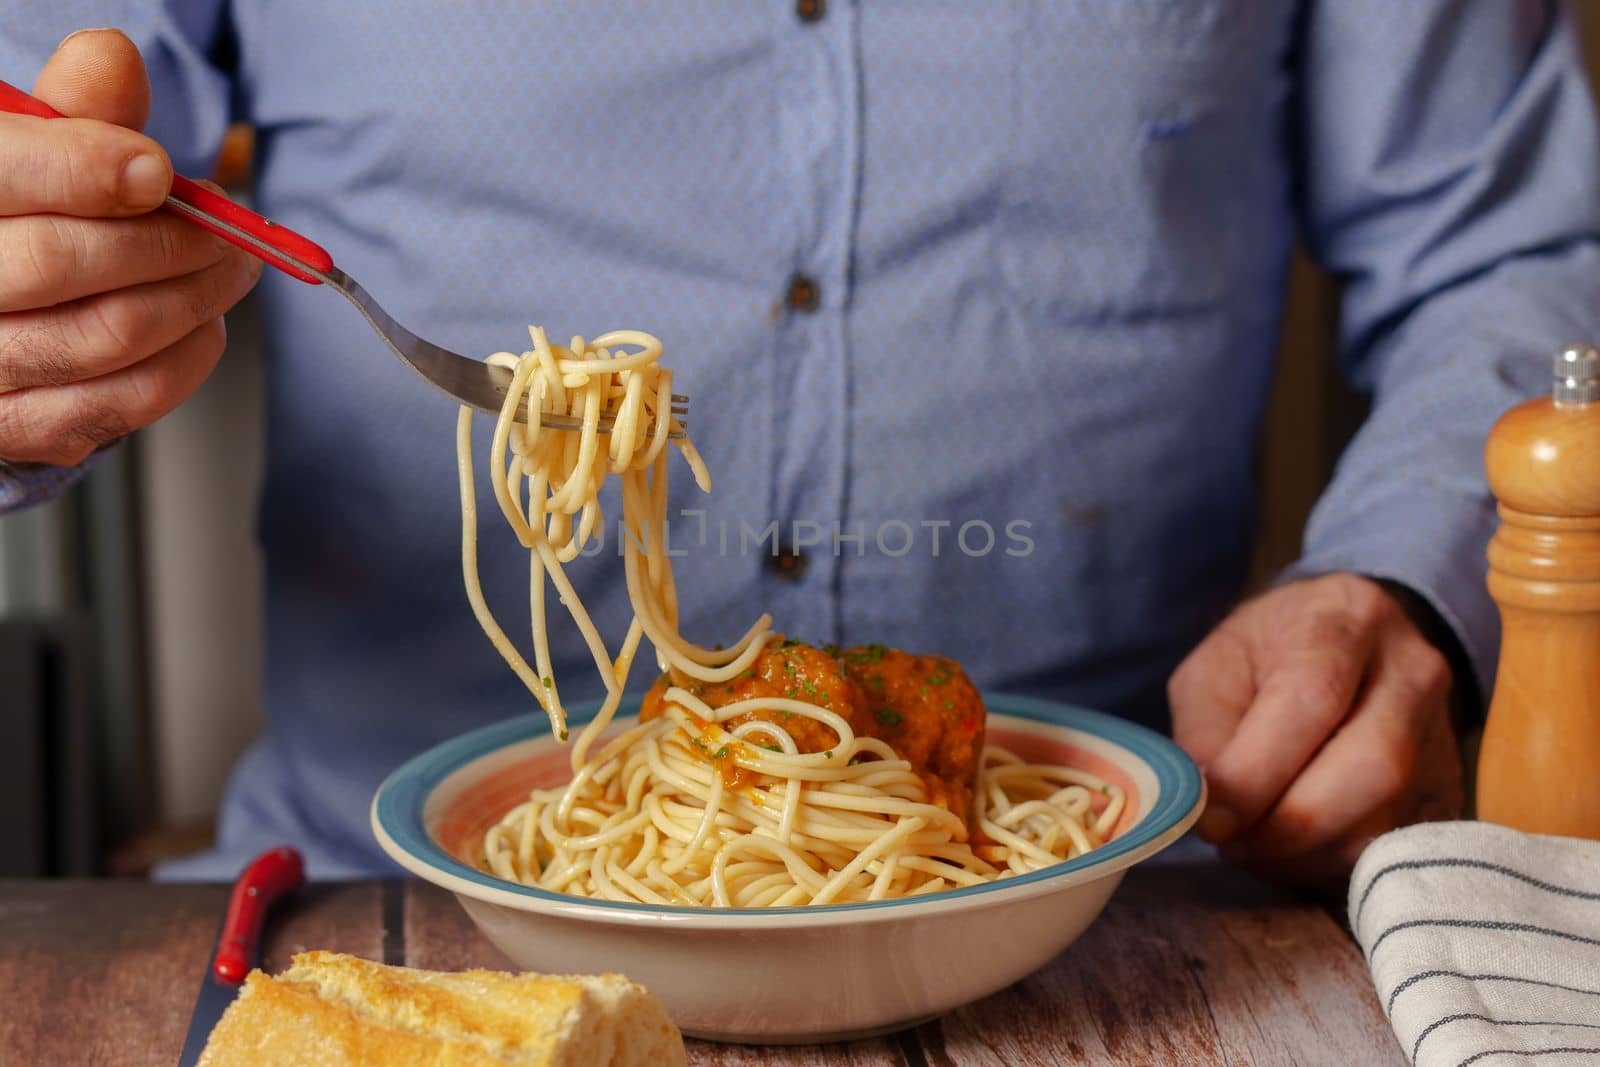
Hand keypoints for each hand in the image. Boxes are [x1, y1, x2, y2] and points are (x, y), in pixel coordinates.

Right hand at [0, 28, 259, 466]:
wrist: (0, 309)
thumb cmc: (22, 220)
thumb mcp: (34, 151)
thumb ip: (76, 112)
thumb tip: (112, 61)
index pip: (2, 174)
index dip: (87, 169)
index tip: (159, 173)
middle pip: (66, 261)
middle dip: (173, 244)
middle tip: (230, 235)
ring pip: (107, 336)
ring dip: (196, 302)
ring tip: (230, 274)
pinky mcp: (14, 427)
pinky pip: (118, 405)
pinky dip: (184, 363)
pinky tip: (203, 328)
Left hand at [1168, 573, 1463, 887]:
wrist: (1347, 650)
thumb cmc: (1267, 659)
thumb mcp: (1214, 670)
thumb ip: (1204, 733)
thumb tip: (1211, 808)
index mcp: (1346, 619)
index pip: (1313, 700)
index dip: (1258, 772)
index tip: (1213, 818)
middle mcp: (1413, 670)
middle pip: (1370, 766)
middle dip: (1289, 824)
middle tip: (1233, 843)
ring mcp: (1442, 733)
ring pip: (1387, 819)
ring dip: (1308, 853)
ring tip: (1256, 844)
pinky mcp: (1449, 790)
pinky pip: (1396, 848)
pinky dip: (1335, 865)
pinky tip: (1295, 851)